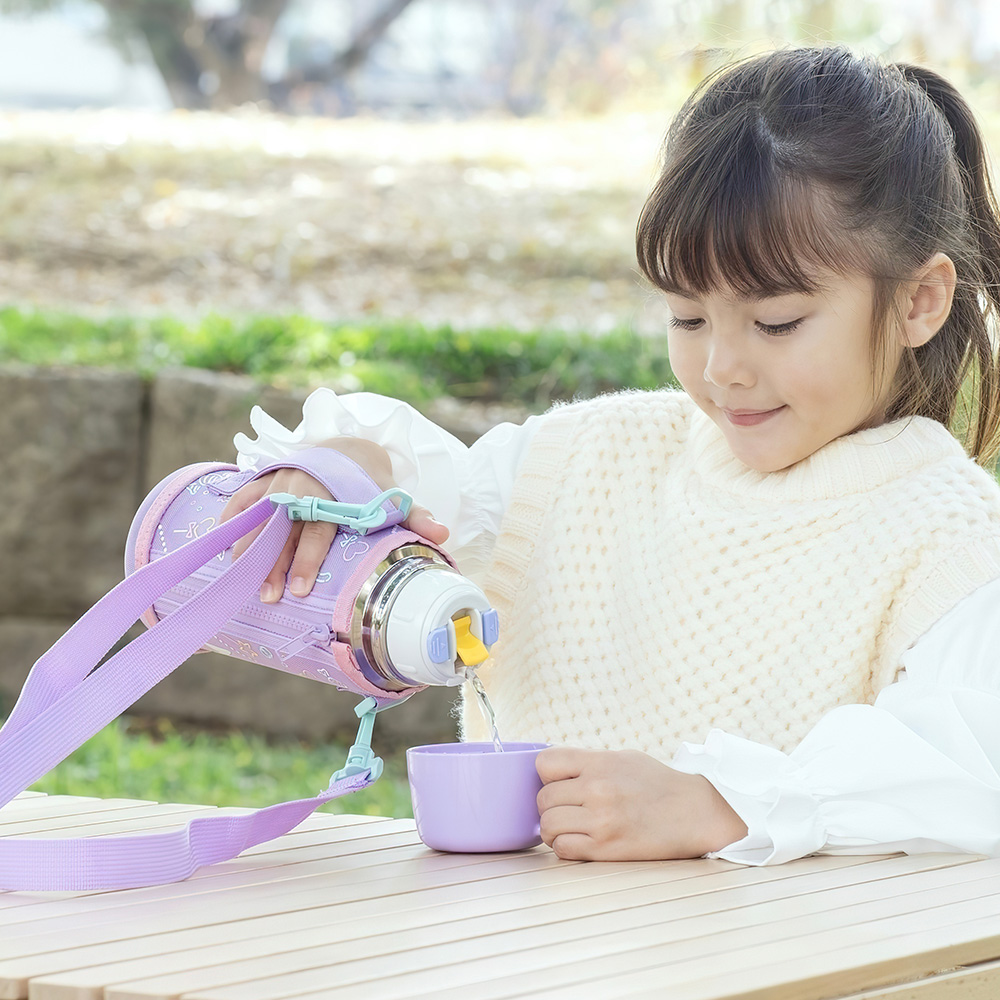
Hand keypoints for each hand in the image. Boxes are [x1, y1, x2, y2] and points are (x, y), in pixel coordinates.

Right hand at [219, 437, 448, 603]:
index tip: (300, 590)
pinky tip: (218, 548)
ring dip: (247, 550)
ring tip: (238, 583)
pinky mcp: (262, 479)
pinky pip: (240, 499)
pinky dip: (228, 519)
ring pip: (257, 519)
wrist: (347, 446)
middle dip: (272, 564)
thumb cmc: (369, 482)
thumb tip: (443, 534)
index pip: (318, 530)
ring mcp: (277, 482)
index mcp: (332, 493)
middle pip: (282, 530)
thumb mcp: (392, 496)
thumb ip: (414, 516)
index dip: (307, 560)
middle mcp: (301, 487)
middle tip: (268, 596)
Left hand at [536, 746, 746, 860]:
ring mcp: (601, 820)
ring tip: (571, 826)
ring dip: (554, 829)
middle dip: (550, 805)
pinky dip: (565, 847)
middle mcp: (597, 788)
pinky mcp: (606, 848)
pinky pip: (562, 849)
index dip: (547, 774)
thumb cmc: (656, 783)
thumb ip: (587, 763)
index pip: (544, 763)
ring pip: (548, 826)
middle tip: (568, 808)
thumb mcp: (622, 759)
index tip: (559, 782)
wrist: (693, 813)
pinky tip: (580, 841)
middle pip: (543, 798)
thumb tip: (551, 771)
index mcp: (599, 762)